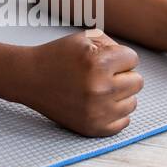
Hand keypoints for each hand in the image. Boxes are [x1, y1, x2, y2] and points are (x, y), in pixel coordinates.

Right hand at [21, 30, 141, 136]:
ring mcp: (97, 111)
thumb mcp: (82, 39)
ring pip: (133, 102)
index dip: (118, 56)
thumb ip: (112, 44)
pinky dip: (114, 112)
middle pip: (137, 82)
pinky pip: (124, 122)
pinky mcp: (93, 128)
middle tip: (101, 74)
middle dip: (122, 75)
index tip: (102, 59)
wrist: (29, 78)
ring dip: (119, 94)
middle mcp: (99, 89)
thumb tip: (131, 62)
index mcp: (97, 63)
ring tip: (98, 88)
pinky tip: (97, 103)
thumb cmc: (57, 56)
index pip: (133, 59)